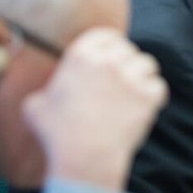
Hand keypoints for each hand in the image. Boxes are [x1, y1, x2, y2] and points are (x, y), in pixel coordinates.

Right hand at [24, 27, 167, 190]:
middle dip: (127, 62)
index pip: (105, 35)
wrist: (85, 158)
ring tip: (135, 91)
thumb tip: (40, 95)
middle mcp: (107, 61)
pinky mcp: (148, 96)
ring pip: (147, 64)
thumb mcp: (34, 108)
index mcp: (80, 56)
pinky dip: (154, 96)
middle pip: (129, 49)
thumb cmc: (58, 136)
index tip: (112, 55)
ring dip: (143, 76)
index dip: (111, 45)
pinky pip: (158, 86)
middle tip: (124, 78)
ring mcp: (130, 77)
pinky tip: (144, 106)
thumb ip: (42, 93)